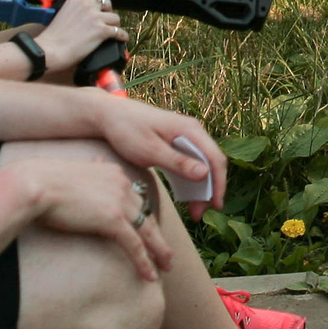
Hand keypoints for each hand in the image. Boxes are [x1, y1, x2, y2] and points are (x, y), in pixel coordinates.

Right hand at [19, 156, 174, 279]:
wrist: (37, 184)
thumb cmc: (45, 180)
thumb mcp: (73, 172)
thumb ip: (90, 172)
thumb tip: (96, 162)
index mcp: (114, 173)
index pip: (136, 198)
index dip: (143, 217)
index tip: (149, 230)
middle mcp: (123, 185)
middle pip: (146, 214)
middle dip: (158, 235)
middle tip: (166, 253)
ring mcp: (120, 202)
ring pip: (147, 232)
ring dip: (159, 252)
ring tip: (166, 267)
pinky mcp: (113, 219)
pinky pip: (135, 245)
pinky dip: (144, 262)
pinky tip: (150, 275)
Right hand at [37, 0, 124, 74]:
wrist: (48, 50)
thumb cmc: (52, 38)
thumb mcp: (63, 14)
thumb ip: (77, 11)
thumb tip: (88, 17)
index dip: (104, 0)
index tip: (105, 7)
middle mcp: (87, 5)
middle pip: (108, 5)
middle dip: (109, 13)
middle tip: (107, 21)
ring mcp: (95, 17)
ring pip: (115, 18)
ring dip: (115, 26)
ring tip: (113, 32)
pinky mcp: (101, 30)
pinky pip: (119, 31)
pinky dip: (122, 36)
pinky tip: (122, 39)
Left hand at [93, 96, 228, 219]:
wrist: (108, 115)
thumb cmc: (127, 130)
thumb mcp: (151, 150)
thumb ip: (178, 162)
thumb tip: (205, 173)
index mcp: (190, 130)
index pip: (215, 158)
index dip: (218, 184)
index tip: (215, 206)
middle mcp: (192, 131)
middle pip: (211, 162)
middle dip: (209, 190)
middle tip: (198, 214)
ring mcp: (185, 136)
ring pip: (201, 164)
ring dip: (200, 187)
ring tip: (193, 210)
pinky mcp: (175, 142)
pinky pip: (190, 163)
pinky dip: (190, 180)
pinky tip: (185, 195)